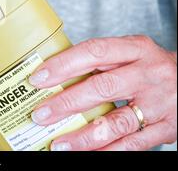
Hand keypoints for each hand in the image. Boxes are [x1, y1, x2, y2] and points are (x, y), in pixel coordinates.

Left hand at [28, 36, 176, 150]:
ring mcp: (159, 103)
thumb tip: (55, 77)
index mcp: (136, 48)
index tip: (38, 78)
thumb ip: (101, 61)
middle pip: (102, 87)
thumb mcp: (131, 53)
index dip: (63, 65)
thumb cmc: (151, 67)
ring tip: (59, 144)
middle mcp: (148, 73)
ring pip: (116, 122)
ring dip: (84, 136)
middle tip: (41, 114)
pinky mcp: (166, 128)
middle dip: (66, 103)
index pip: (93, 52)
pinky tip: (86, 153)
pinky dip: (106, 151)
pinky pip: (132, 144)